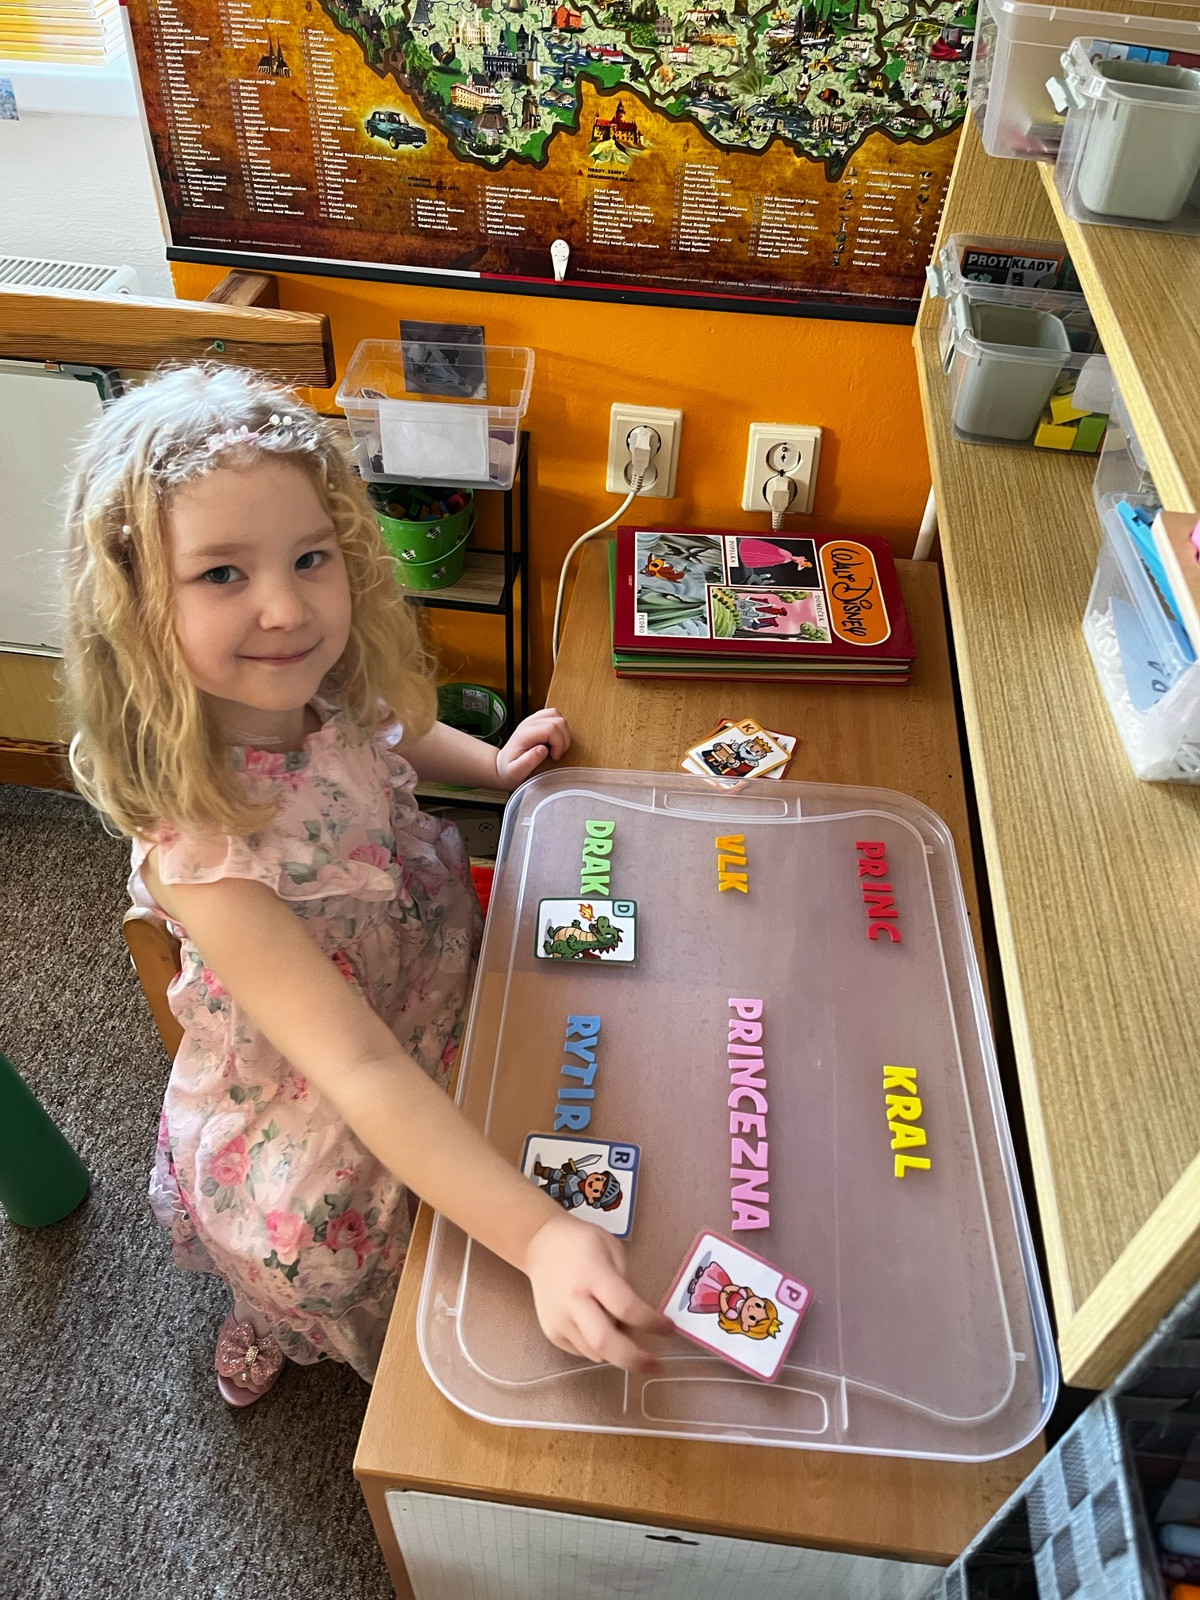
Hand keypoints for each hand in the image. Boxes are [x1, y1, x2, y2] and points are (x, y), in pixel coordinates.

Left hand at [494, 707, 570, 789]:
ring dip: (563, 732)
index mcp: (524, 734)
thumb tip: (543, 750)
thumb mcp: (515, 772)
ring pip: (557, 715)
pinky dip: (559, 727)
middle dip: (563, 739)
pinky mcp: (536, 720)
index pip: (551, 729)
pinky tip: (554, 740)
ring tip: (556, 747)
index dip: (559, 744)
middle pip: (557, 721)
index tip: (554, 757)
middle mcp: (528, 723)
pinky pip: (553, 715)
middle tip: (556, 754)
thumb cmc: (509, 770)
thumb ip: (527, 762)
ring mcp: (532, 719)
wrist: (501, 765)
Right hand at [523, 1213, 670, 1371]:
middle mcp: (572, 1302)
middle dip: (633, 1359)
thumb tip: (640, 1319)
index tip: (669, 1329)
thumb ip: (626, 1284)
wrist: (540, 1245)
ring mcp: (559, 1322)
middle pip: (604, 1342)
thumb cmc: (582, 1244)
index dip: (651, 1322)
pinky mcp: (552, 1333)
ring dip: (618, 1350)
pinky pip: (583, 1351)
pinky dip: (599, 1348)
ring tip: (624, 1331)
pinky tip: (600, 1326)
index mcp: (592, 1276)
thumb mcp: (612, 1250)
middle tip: (656, 1366)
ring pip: (596, 1352)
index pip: (625, 1307)